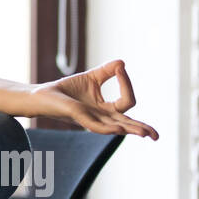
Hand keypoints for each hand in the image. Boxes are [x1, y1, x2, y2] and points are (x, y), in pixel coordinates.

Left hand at [26, 59, 156, 139]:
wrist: (43, 94)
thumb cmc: (66, 90)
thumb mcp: (91, 77)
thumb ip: (107, 71)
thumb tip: (122, 63)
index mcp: (106, 109)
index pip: (126, 102)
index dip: (126, 84)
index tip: (120, 68)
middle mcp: (101, 117)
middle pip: (126, 124)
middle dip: (141, 128)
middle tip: (156, 136)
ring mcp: (91, 119)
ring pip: (115, 127)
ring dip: (130, 130)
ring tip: (145, 134)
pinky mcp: (78, 117)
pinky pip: (95, 125)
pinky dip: (107, 127)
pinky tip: (118, 129)